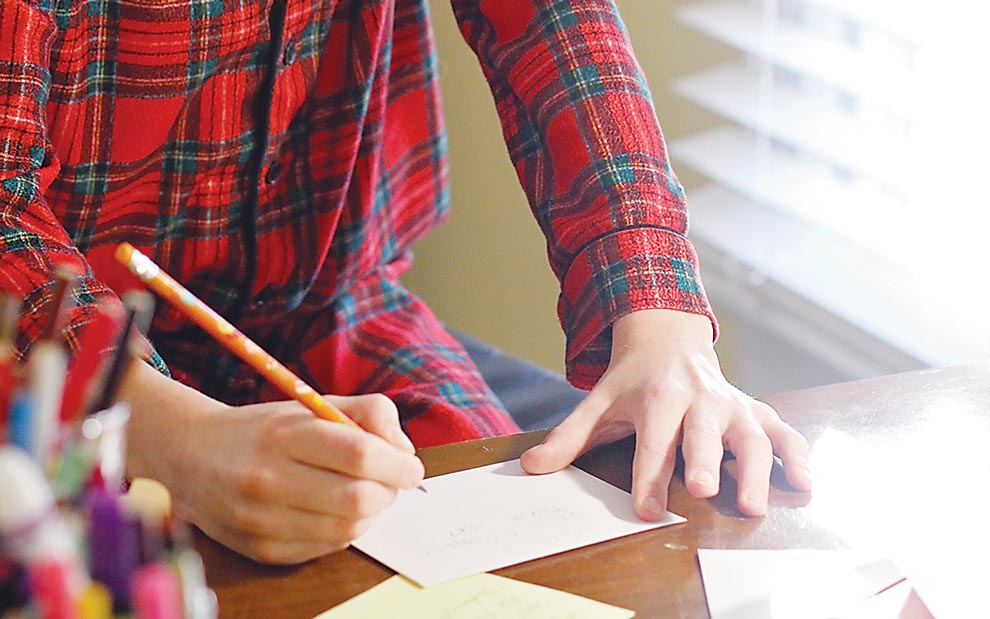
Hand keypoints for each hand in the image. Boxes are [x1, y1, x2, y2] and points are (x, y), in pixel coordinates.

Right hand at [121, 364, 423, 563]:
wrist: (192, 458)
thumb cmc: (266, 429)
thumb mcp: (313, 404)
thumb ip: (369, 413)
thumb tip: (405, 452)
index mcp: (284, 435)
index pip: (360, 454)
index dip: (398, 464)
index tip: (411, 467)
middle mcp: (268, 479)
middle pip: (358, 499)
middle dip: (389, 492)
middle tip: (391, 482)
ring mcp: (262, 521)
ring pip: (347, 530)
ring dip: (372, 514)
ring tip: (365, 494)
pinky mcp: (262, 551)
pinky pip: (326, 548)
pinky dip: (345, 531)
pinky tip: (337, 511)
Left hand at [520, 309, 810, 518]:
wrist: (669, 338)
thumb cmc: (632, 379)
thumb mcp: (599, 400)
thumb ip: (569, 437)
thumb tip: (531, 467)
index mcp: (657, 395)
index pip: (653, 439)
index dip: (649, 474)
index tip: (647, 509)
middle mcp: (699, 397)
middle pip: (704, 430)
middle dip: (704, 458)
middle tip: (703, 490)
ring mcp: (732, 404)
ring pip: (751, 434)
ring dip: (755, 468)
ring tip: (752, 505)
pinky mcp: (756, 411)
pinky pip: (784, 432)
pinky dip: (798, 455)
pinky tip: (803, 484)